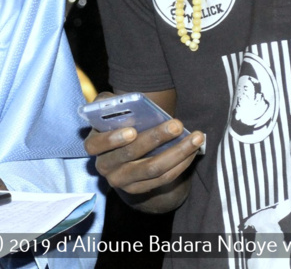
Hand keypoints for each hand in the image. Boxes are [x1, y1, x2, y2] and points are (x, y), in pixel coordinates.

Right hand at [83, 91, 203, 212]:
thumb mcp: (108, 108)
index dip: (112, 139)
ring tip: (196, 137)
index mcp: (94, 144)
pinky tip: (193, 150)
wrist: (127, 147)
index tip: (132, 130)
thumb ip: (109, 102)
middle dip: (156, 138)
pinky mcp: (140, 189)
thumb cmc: (119, 121)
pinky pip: (163, 178)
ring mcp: (122, 181)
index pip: (96, 145)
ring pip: (152, 169)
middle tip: (177, 124)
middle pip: (131, 155)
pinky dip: (180, 164)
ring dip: (177, 152)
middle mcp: (105, 166)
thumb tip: (118, 101)